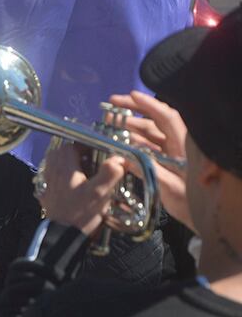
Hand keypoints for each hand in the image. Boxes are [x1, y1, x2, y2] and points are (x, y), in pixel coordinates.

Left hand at [38, 144, 125, 236]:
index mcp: (64, 167)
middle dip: (78, 153)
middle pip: (63, 153)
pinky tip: (73, 184)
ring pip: (56, 164)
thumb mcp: (99, 193)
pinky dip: (62, 176)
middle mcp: (53, 171)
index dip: (87, 146)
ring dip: (69, 163)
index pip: (73, 145)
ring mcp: (47, 183)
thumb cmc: (81, 213)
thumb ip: (109, 173)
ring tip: (84, 170)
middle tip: (92, 160)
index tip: (99, 151)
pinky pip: (52, 177)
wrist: (63, 236)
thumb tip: (118, 158)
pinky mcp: (46, 194)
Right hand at [108, 91, 193, 231]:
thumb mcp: (169, 187)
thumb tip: (122, 156)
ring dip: (130, 128)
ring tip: (110, 123)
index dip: (149, 104)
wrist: (207, 221)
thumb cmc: (193, 203)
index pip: (166, 118)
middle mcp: (178, 146)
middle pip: (155, 122)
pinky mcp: (168, 165)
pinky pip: (149, 149)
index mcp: (184, 146)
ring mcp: (173, 155)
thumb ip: (146, 169)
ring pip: (150, 135)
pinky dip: (134, 144)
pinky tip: (120, 143)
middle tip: (111, 104)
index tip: (130, 95)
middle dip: (133, 112)